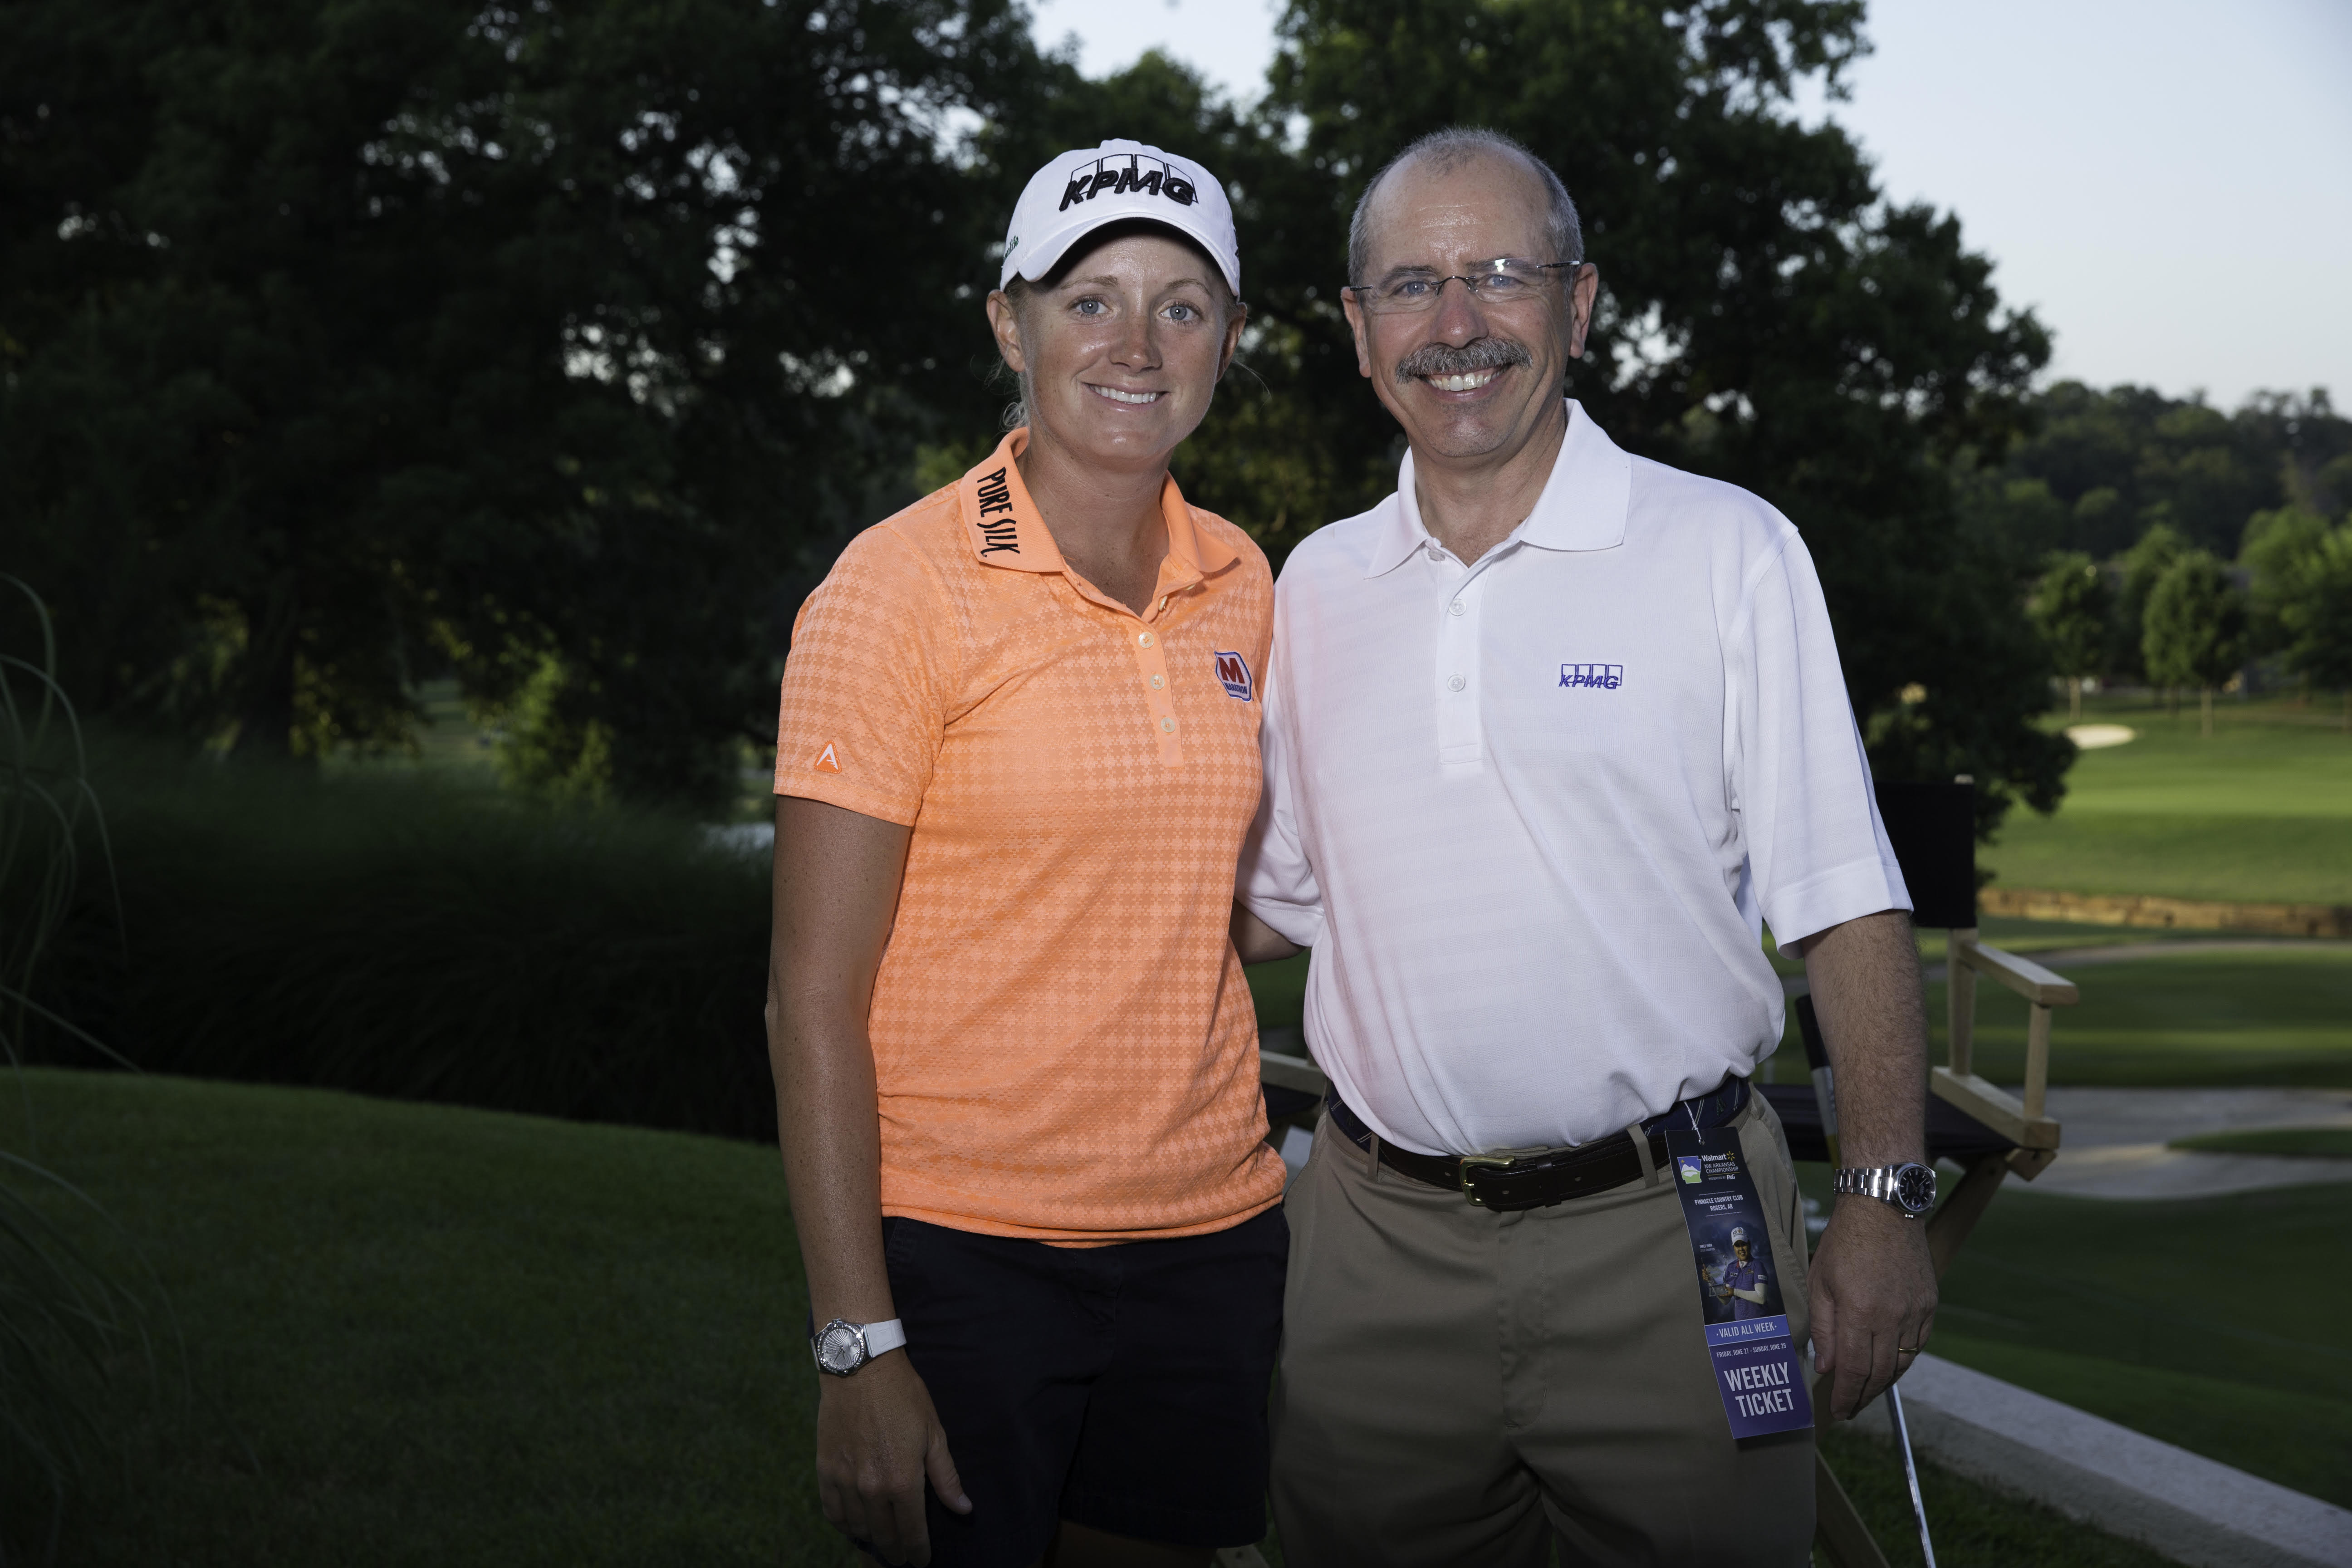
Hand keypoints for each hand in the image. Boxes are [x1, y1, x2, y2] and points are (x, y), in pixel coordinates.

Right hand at [814, 1352, 970, 1564]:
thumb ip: (946, 1477)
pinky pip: (832, 1511)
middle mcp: (871, 1488)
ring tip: (882, 1542)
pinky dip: (844, 1524)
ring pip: (858, 1527)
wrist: (861, 1368)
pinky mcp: (825, 1470)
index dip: (918, 1551)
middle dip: (896, 1550)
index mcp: (903, 1481)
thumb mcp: (934, 1434)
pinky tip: (854, 1525)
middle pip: (884, 1535)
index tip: (921, 1561)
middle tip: (903, 1556)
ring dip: (871, 1539)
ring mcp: (845, 1481)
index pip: (912, 1532)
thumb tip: (963, 1508)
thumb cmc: (903, 1398)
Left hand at [1807, 1196, 1935, 1420]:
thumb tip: (1826, 1368)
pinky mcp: (1929, 1304)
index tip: (1838, 1411)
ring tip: (1867, 1392)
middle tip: (1850, 1408)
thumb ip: (1823, 1329)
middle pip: (1880, 1373)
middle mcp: (1890, 1317)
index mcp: (1859, 1313)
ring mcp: (1915, 1311)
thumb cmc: (1844, 1243)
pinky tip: (1889, 1364)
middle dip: (1864, 1396)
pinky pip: (1918, 1343)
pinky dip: (1903, 1359)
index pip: (1854, 1370)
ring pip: (1902, 1362)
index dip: (1846, 1396)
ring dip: (1884, 1382)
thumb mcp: (1820, 1283)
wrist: (1883, 1209)